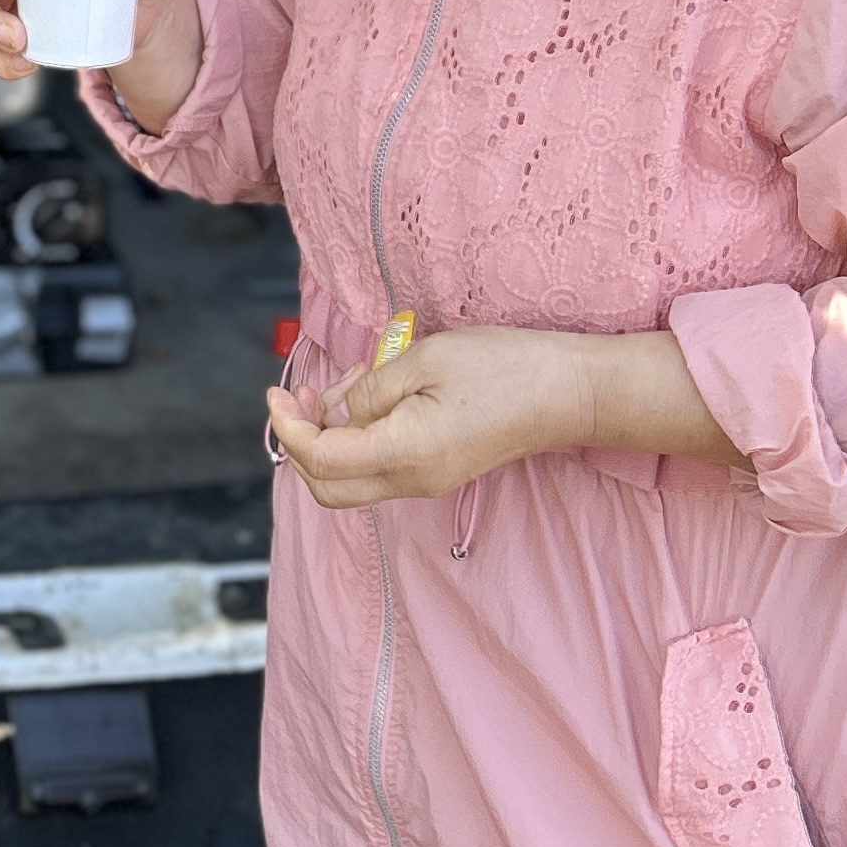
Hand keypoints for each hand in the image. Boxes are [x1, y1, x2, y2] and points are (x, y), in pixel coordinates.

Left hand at [267, 324, 744, 508]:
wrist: (569, 393)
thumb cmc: (504, 367)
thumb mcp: (426, 359)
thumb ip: (371, 389)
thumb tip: (338, 412)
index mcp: (405, 452)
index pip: (321, 458)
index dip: (288, 427)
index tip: (276, 392)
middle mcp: (412, 479)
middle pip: (328, 487)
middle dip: (301, 443)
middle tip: (300, 396)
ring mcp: (426, 480)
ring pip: (352, 477)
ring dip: (333, 433)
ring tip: (353, 378)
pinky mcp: (438, 470)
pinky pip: (380, 464)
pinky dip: (361, 434)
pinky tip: (376, 391)